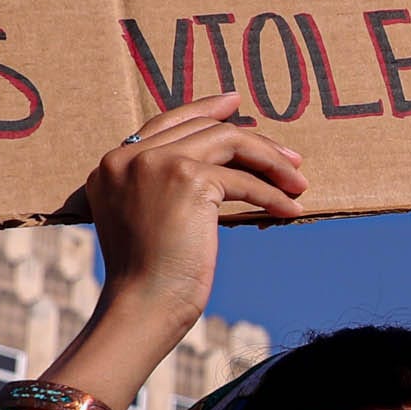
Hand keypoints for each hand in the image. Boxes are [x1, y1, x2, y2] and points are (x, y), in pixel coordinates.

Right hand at [84, 94, 309, 332]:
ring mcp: (158, 163)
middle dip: (252, 139)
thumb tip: (215, 169)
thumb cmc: (147, 279)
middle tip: (287, 156)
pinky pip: (244, 181)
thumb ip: (160, 186)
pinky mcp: (189, 179)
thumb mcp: (144, 220)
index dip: (204, 109)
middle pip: (202, 128)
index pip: (167, 122)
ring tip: (297, 182)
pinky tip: (290, 209)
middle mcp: (130, 156)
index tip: (234, 103)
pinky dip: (273, 195)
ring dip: (270, 161)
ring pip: (229, 142)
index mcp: (113, 164)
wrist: (141, 306)